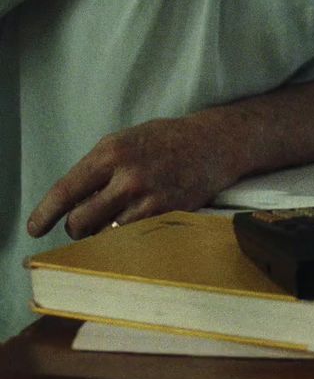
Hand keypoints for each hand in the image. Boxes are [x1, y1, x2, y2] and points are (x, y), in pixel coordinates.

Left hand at [27, 114, 241, 239]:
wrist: (214, 143)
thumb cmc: (164, 140)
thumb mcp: (124, 141)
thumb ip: (96, 168)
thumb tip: (70, 203)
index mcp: (111, 153)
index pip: (65, 191)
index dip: (44, 214)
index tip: (35, 229)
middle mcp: (127, 177)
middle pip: (80, 222)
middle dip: (77, 226)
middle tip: (84, 222)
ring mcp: (149, 198)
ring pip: (105, 235)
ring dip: (102, 234)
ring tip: (113, 220)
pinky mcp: (168, 214)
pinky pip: (132, 238)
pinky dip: (126, 236)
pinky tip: (132, 223)